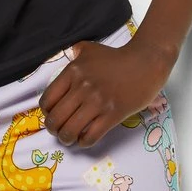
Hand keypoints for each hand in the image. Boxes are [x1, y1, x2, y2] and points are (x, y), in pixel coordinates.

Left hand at [38, 36, 173, 149]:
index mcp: (72, 72)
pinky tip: (84, 139)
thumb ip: (75, 52)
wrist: (145, 63)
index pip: (48, 100)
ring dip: (66, 138)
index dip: (46, 112)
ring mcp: (97, 102)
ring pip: (70, 130)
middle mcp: (81, 87)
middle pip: (56, 118)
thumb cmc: (117, 56)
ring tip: (69, 138)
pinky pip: (90, 136)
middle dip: (53, 129)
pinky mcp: (112, 114)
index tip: (52, 115)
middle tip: (58, 131)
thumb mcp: (90, 49)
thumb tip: (69, 56)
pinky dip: (84, 142)